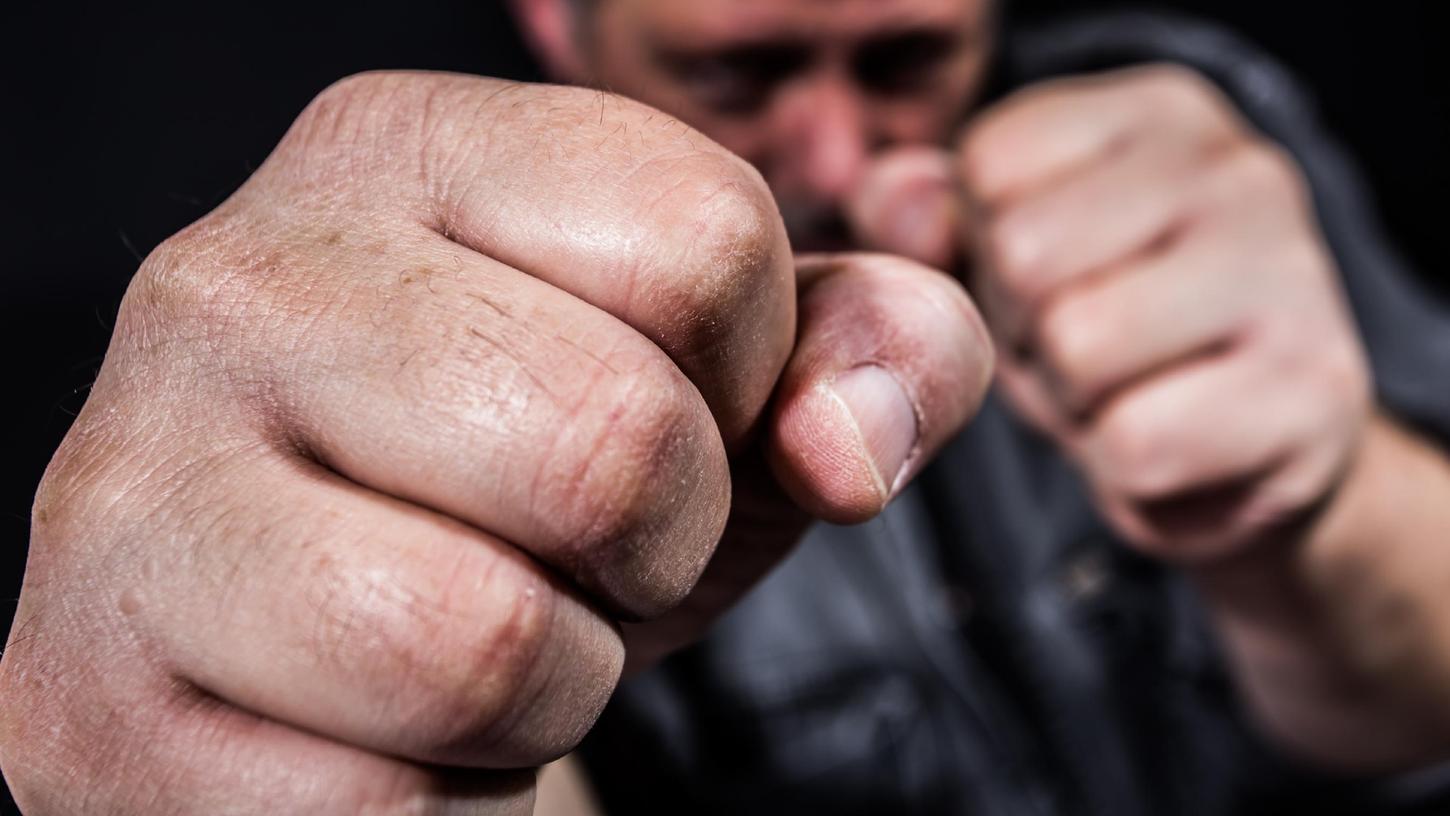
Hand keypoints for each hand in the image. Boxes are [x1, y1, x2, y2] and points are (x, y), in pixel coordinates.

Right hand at [0, 73, 990, 813]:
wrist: (323, 655)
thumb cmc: (534, 488)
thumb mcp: (728, 386)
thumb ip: (867, 351)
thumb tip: (850, 445)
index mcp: (396, 148)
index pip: (704, 237)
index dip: (740, 382)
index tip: (659, 416)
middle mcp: (231, 282)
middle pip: (612, 439)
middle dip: (654, 544)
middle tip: (569, 550)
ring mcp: (128, 492)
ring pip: (480, 638)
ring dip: (548, 683)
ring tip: (480, 633)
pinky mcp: (90, 704)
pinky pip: (380, 801)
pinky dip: (445, 802)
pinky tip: (381, 728)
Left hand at [959, 64, 1370, 558]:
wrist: (1249, 450)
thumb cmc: (1110, 334)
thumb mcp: (1000, 256)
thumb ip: (922, 212)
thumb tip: (897, 211)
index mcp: (1157, 113)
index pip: (989, 165)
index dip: (984, 251)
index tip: (1045, 282)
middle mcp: (1238, 170)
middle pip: (1026, 255)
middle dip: (1027, 330)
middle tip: (1082, 350)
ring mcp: (1294, 274)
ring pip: (1079, 346)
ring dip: (1073, 400)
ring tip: (1122, 392)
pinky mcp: (1315, 392)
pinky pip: (1135, 443)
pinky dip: (1122, 466)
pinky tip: (1169, 442)